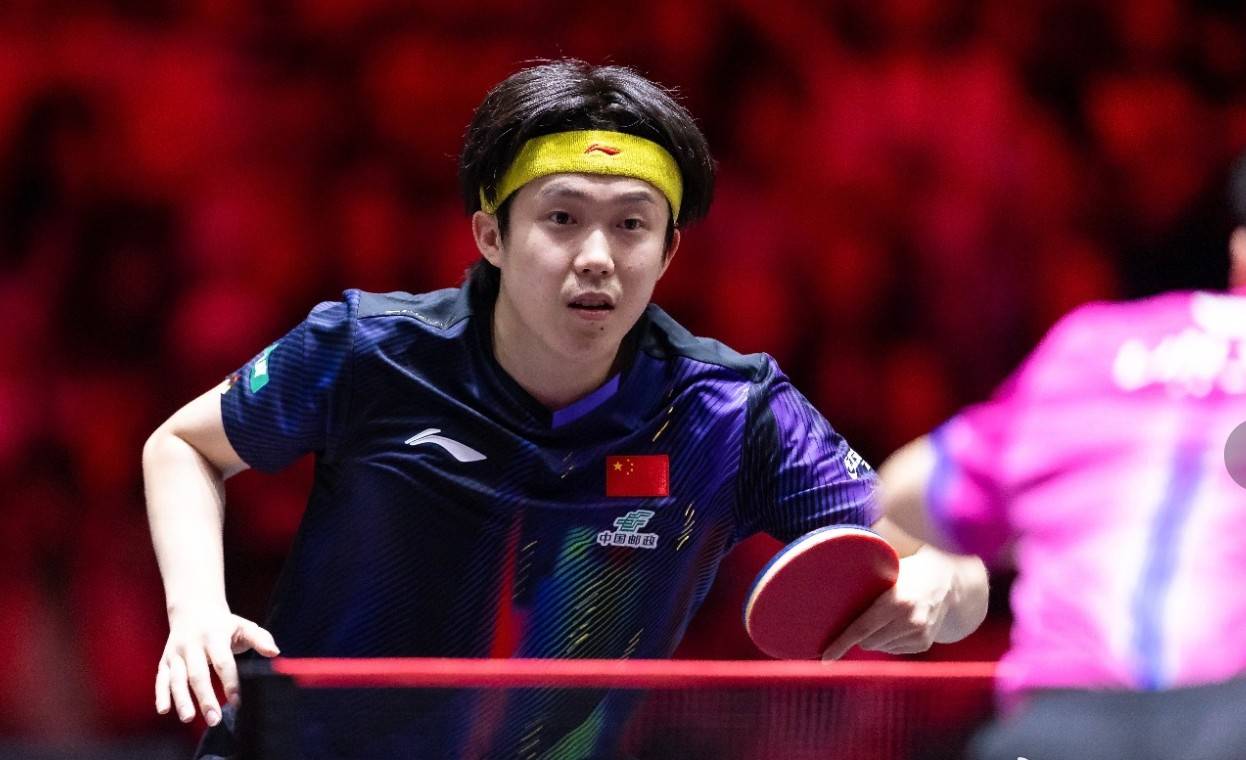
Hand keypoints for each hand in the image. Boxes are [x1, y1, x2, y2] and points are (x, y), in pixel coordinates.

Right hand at [155, 608, 279, 726]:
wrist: (193, 608)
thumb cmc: (224, 624)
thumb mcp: (244, 626)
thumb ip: (260, 639)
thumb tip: (275, 652)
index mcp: (214, 636)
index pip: (223, 662)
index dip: (230, 682)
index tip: (237, 701)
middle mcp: (192, 645)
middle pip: (197, 674)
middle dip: (205, 698)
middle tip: (214, 720)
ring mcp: (176, 653)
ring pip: (176, 678)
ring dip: (181, 699)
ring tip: (188, 718)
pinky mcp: (165, 660)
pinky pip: (161, 679)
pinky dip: (161, 694)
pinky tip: (164, 711)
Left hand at [821, 548, 953, 660]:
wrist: (945, 581)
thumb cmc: (906, 572)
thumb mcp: (886, 574)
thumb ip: (864, 589)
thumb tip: (830, 605)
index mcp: (897, 601)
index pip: (862, 628)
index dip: (841, 643)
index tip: (825, 657)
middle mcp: (910, 621)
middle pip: (867, 642)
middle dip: (859, 634)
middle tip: (865, 614)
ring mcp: (919, 635)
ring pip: (879, 647)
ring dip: (875, 636)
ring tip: (888, 615)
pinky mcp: (923, 644)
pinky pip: (892, 649)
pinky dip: (888, 639)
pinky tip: (898, 623)